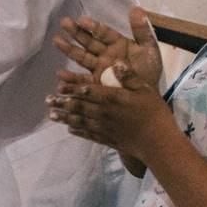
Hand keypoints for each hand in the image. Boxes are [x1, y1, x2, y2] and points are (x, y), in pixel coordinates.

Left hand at [46, 62, 175, 161]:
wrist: (158, 143)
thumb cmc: (154, 113)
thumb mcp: (145, 90)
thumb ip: (129, 77)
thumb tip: (116, 62)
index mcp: (111, 98)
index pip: (87, 91)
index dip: (71, 88)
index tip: (58, 85)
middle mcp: (103, 113)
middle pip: (78, 107)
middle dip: (62, 103)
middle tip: (47, 100)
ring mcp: (104, 128)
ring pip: (79, 121)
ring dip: (64, 118)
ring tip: (52, 115)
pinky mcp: (107, 140)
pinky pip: (88, 135)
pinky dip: (78, 132)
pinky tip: (70, 129)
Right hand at [53, 6, 162, 88]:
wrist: (147, 98)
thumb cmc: (148, 73)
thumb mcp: (149, 50)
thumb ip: (142, 30)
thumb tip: (135, 8)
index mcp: (117, 44)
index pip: (103, 32)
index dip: (93, 26)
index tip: (82, 20)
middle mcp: (104, 54)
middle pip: (88, 41)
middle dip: (76, 32)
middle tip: (63, 22)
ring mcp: (97, 69)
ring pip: (81, 57)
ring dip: (68, 49)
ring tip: (56, 40)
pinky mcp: (94, 84)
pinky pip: (81, 80)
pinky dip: (71, 78)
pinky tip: (60, 75)